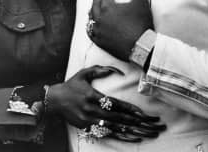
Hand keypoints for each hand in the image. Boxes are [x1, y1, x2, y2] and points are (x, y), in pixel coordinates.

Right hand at [47, 65, 165, 140]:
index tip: (144, 114)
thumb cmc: (72, 84)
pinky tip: (135, 139)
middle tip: (154, 124)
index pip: (116, 105)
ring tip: (149, 133)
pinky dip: (122, 137)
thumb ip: (102, 69)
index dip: (131, 110)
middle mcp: (93, 110)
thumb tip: (119, 71)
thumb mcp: (85, 72)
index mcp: (94, 96)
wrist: (53, 100)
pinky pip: (107, 134)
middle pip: (119, 118)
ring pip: (116, 128)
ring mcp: (90, 121)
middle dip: (138, 123)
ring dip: (134, 132)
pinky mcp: (87, 128)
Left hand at [87, 0, 153, 60]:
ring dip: (91, 13)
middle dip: (96, 0)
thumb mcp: (141, 2)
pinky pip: (91, 34)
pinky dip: (90, 28)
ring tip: (92, 11)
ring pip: (91, 20)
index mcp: (108, 7)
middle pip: (95, 7)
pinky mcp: (100, 42)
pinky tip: (91, 27)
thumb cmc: (141, 23)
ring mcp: (99, 31)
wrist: (141, 45)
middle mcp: (100, 18)